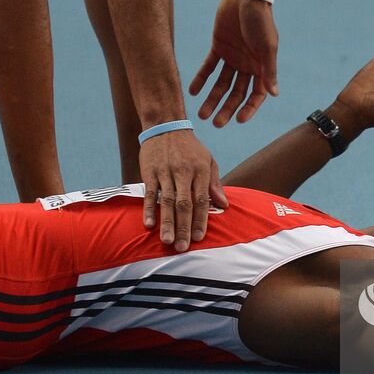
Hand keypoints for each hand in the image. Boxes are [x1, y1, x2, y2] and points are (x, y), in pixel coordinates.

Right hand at [139, 130, 224, 251]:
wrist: (166, 126)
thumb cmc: (190, 148)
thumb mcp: (208, 160)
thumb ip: (215, 183)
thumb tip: (224, 205)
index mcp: (201, 170)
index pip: (202, 199)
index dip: (201, 219)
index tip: (199, 238)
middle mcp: (184, 172)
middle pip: (185, 204)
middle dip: (184, 227)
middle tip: (182, 247)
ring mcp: (166, 172)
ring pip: (167, 201)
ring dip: (167, 222)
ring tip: (167, 241)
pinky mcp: (150, 171)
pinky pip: (149, 193)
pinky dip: (149, 209)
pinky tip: (149, 224)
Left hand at [190, 0, 278, 126]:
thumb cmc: (261, 21)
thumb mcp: (267, 46)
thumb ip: (269, 70)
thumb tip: (274, 94)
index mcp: (261, 67)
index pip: (255, 94)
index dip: (248, 108)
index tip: (238, 120)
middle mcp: (247, 65)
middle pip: (235, 93)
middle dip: (226, 109)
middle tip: (216, 123)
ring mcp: (232, 58)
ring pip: (221, 84)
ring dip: (212, 98)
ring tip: (202, 113)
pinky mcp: (218, 48)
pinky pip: (209, 67)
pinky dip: (201, 79)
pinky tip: (193, 91)